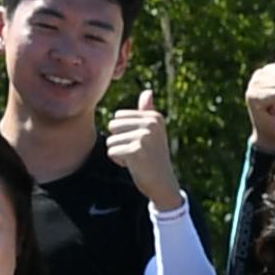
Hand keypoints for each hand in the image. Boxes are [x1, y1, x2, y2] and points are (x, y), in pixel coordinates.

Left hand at [108, 87, 182, 210]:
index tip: (139, 143)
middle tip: (136, 152)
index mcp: (154, 117)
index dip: (123, 132)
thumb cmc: (154, 157)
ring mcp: (144, 137)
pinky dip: (119, 161)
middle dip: (119, 141)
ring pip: (110, 141)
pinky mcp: (136, 151)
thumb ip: (147, 111)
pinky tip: (134, 166)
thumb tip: (147, 91)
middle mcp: (150, 124)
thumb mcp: (153, 132)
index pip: (118, 117)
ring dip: (119, 153)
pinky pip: (112, 152)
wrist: (163, 183)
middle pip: (112, 126)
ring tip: (136, 159)